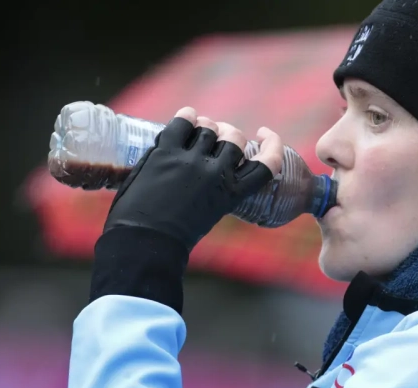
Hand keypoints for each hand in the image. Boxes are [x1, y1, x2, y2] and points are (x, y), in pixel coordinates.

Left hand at [104, 107, 283, 250]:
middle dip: (228, 133)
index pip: (267, 163)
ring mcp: (191, 161)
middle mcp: (217, 174)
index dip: (272, 145)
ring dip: (205, 125)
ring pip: (208, 128)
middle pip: (234, 138)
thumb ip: (216, 190)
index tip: (264, 134)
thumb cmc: (174, 236)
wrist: (145, 242)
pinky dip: (186, 116)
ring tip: (197, 128)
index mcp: (232, 194)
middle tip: (217, 135)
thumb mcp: (210, 213)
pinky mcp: (166, 153)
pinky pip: (182, 123)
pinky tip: (186, 117)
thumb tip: (212, 166)